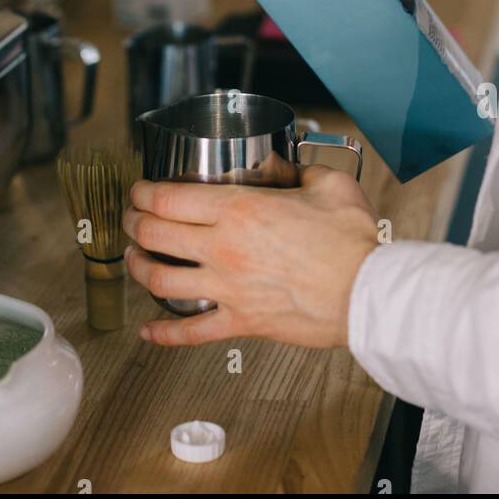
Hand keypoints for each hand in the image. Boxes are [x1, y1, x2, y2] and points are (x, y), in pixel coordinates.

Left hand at [122, 167, 377, 347]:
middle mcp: (223, 248)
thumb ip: (297, 169)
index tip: (140, 189)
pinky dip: (163, 334)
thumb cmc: (351, 241)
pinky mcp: (240, 322)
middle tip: (131, 217)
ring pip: (160, 281)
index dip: (143, 192)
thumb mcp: (326, 183)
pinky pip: (190, 333)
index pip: (168, 198)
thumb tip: (280, 164)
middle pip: (153, 234)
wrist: (367, 292)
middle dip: (132, 222)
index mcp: (239, 209)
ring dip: (138, 268)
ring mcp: (227, 288)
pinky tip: (147, 332)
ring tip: (133, 259)